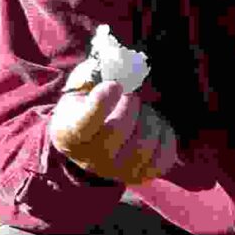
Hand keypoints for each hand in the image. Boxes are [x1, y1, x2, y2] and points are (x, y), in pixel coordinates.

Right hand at [48, 67, 176, 185]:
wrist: (91, 142)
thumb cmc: (85, 106)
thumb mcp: (80, 88)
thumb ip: (93, 74)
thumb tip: (119, 59)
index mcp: (69, 134)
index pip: (84, 123)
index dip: (101, 103)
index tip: (114, 85)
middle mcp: (91, 159)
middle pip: (118, 129)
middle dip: (129, 104)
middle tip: (130, 96)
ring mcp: (117, 171)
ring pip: (144, 144)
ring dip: (149, 119)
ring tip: (141, 112)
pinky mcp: (142, 175)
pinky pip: (164, 156)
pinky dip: (165, 135)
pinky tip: (154, 125)